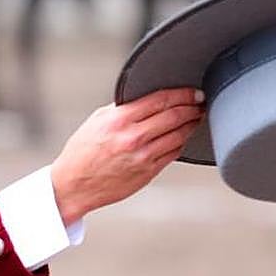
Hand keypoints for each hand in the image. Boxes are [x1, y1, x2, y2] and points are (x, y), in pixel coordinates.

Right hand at [50, 88, 205, 223]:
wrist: (74, 185)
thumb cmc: (82, 152)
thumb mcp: (97, 121)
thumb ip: (122, 109)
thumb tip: (146, 98)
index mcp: (119, 120)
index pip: (160, 100)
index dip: (183, 94)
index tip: (193, 91)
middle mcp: (133, 138)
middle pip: (175, 116)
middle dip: (193, 107)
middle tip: (201, 102)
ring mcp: (143, 156)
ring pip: (179, 135)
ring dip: (191, 124)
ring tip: (196, 117)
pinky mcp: (148, 172)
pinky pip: (173, 153)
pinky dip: (181, 142)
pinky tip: (182, 136)